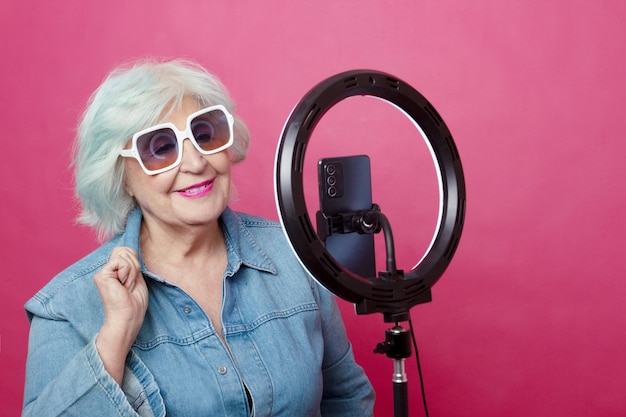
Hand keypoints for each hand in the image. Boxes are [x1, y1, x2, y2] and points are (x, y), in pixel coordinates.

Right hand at [94, 246, 147, 383]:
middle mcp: (107, 269)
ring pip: (124, 254)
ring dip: (132, 271)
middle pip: (125, 250)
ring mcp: (103, 272)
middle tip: (130, 283)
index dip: (135, 262)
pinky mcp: (101, 275)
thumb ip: (131, 263)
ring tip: (127, 286)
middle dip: (135, 265)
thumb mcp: (136, 277)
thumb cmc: (134, 302)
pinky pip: (121, 261)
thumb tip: (128, 250)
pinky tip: (123, 285)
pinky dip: (128, 273)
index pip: (126, 251)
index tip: (133, 280)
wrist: (128, 317)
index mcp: (115, 270)